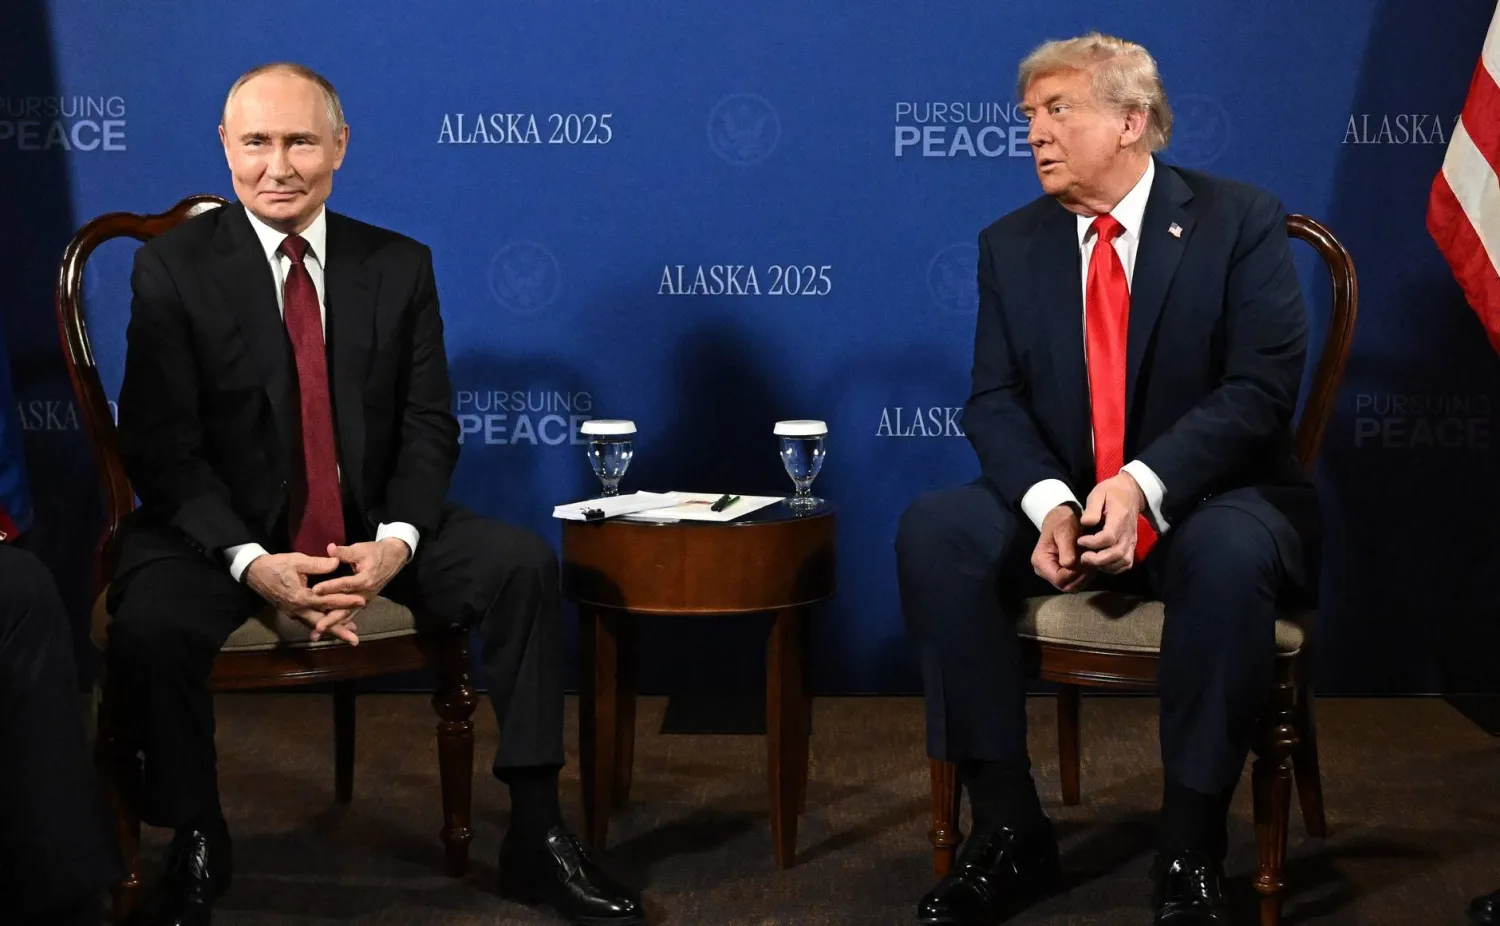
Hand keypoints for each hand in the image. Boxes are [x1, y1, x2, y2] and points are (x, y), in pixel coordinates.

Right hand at [243, 553, 366, 644]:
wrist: (254, 572)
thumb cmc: (276, 565)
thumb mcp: (297, 561)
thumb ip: (318, 564)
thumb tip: (337, 562)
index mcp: (300, 597)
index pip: (328, 601)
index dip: (345, 600)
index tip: (361, 601)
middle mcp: (297, 609)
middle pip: (322, 622)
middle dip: (339, 631)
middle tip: (355, 639)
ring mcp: (293, 613)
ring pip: (316, 624)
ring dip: (332, 631)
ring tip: (349, 635)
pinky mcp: (291, 612)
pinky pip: (309, 621)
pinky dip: (321, 625)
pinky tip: (331, 626)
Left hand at [307, 538, 409, 638]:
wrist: (393, 559)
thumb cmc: (376, 553)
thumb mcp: (361, 549)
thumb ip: (344, 552)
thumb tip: (329, 548)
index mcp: (365, 579)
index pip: (345, 585)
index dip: (330, 587)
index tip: (314, 591)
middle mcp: (365, 594)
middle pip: (346, 608)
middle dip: (331, 619)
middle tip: (317, 627)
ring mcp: (365, 600)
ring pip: (347, 615)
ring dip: (334, 625)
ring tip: (318, 633)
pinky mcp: (363, 602)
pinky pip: (351, 614)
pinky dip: (340, 623)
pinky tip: (329, 630)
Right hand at [1032, 504, 1091, 591]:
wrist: (1063, 516)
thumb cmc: (1063, 521)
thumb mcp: (1064, 531)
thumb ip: (1066, 549)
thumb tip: (1068, 565)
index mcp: (1040, 561)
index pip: (1059, 578)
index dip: (1075, 574)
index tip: (1087, 561)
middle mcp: (1044, 571)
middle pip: (1066, 586)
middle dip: (1081, 576)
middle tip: (1093, 561)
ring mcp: (1053, 573)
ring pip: (1072, 586)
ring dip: (1085, 577)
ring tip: (1092, 561)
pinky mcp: (1062, 573)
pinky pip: (1075, 582)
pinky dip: (1085, 576)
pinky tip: (1090, 563)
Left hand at [1077, 472, 1146, 573]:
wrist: (1131, 493)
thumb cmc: (1111, 493)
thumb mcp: (1098, 493)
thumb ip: (1092, 508)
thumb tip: (1086, 523)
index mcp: (1119, 517)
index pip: (1109, 537)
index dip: (1093, 543)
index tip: (1080, 540)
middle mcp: (1128, 532)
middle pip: (1116, 554)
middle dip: (1097, 560)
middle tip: (1082, 557)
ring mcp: (1131, 541)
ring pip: (1122, 562)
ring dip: (1104, 565)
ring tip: (1090, 560)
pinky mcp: (1131, 546)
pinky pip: (1126, 563)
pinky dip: (1114, 568)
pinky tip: (1101, 564)